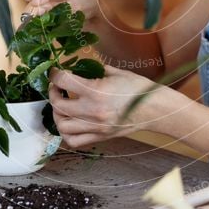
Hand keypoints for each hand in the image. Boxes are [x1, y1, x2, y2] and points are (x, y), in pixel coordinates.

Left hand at [48, 65, 163, 147]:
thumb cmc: (138, 88)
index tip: (55, 72)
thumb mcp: (116, 72)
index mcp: (95, 91)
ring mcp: (95, 127)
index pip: (63, 81)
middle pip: (58, 105)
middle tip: (57, 88)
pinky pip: (74, 141)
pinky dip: (67, 133)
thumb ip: (95, 70)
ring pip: (62, 126)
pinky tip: (71, 122)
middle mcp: (92, 111)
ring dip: (57, 115)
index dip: (54, 75)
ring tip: (62, 106)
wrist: (155, 109)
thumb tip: (79, 67)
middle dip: (53, 94)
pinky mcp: (100, 136)